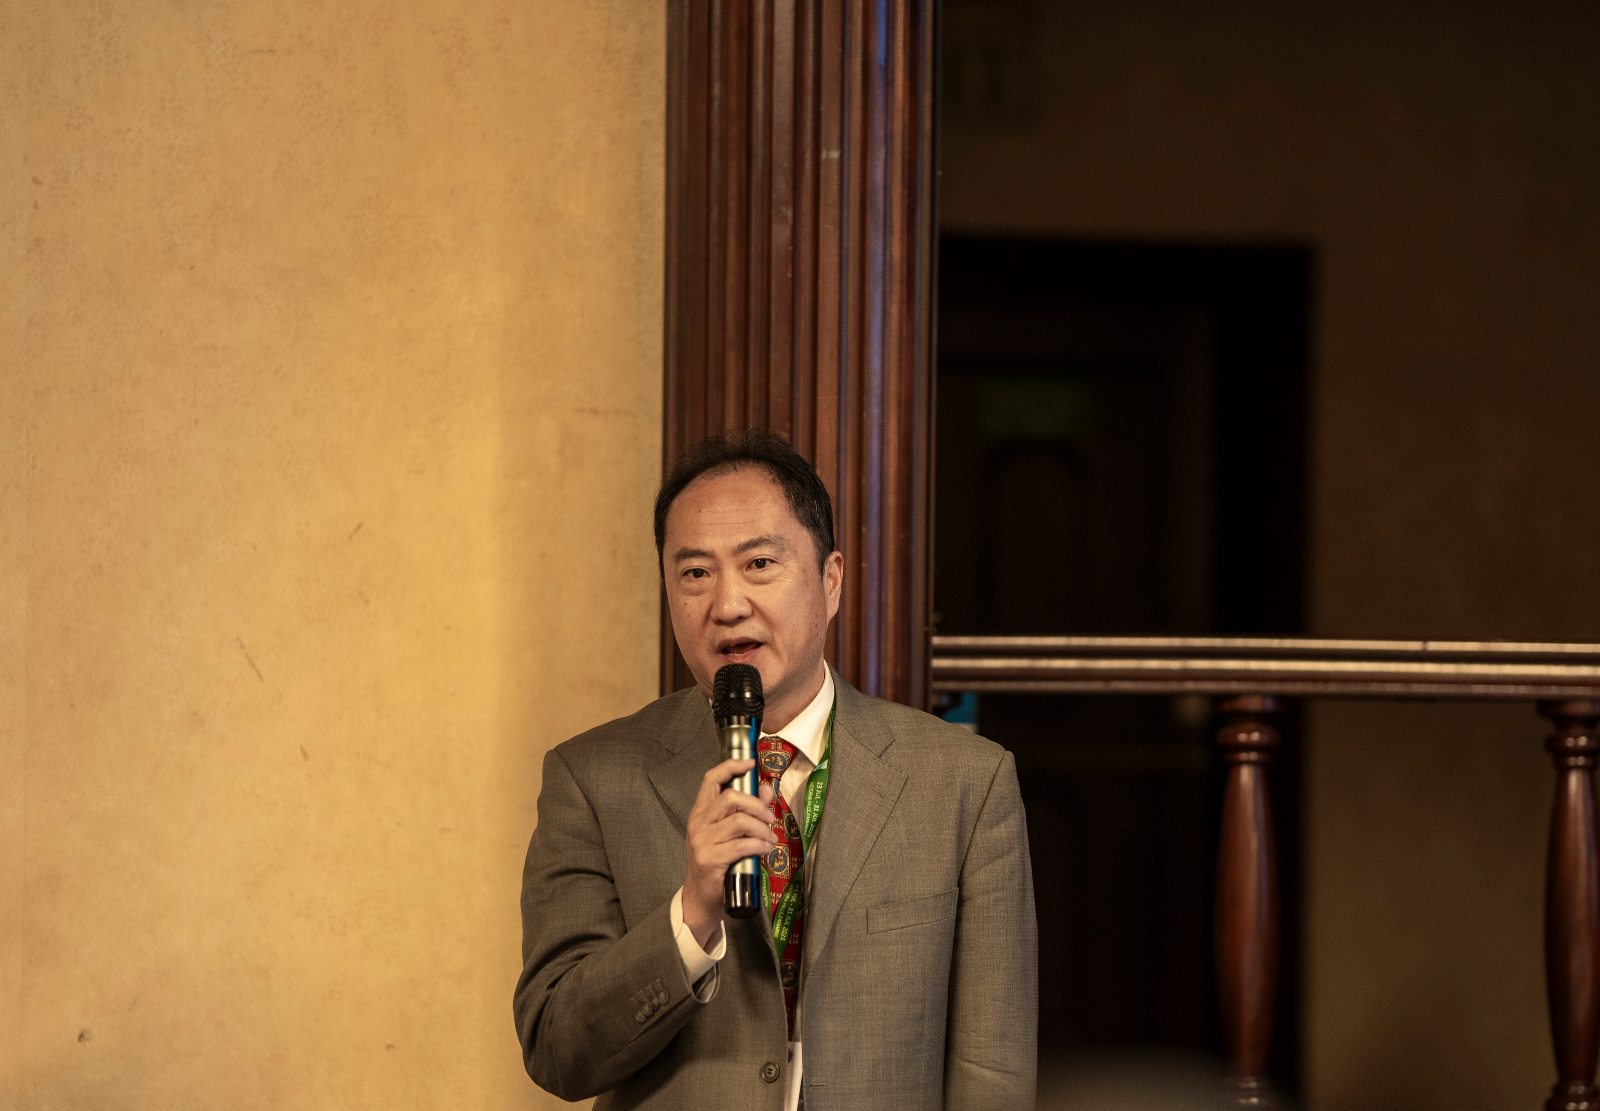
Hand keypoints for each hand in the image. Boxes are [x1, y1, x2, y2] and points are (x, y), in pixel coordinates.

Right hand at [683, 758, 776, 949]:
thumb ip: (747, 810)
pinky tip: (765, 850)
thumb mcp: (728, 834)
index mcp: (700, 812)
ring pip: (739, 820)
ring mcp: (702, 841)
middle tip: (770, 817)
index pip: (711, 779)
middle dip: (757, 805)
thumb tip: (766, 789)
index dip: (731, 766)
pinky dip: (759, 845)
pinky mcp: (710, 859)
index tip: (750, 763)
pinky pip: (741, 844)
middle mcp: (698, 823)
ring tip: (770, 837)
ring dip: (762, 828)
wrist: (701, 898)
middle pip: (731, 797)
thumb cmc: (716, 864)